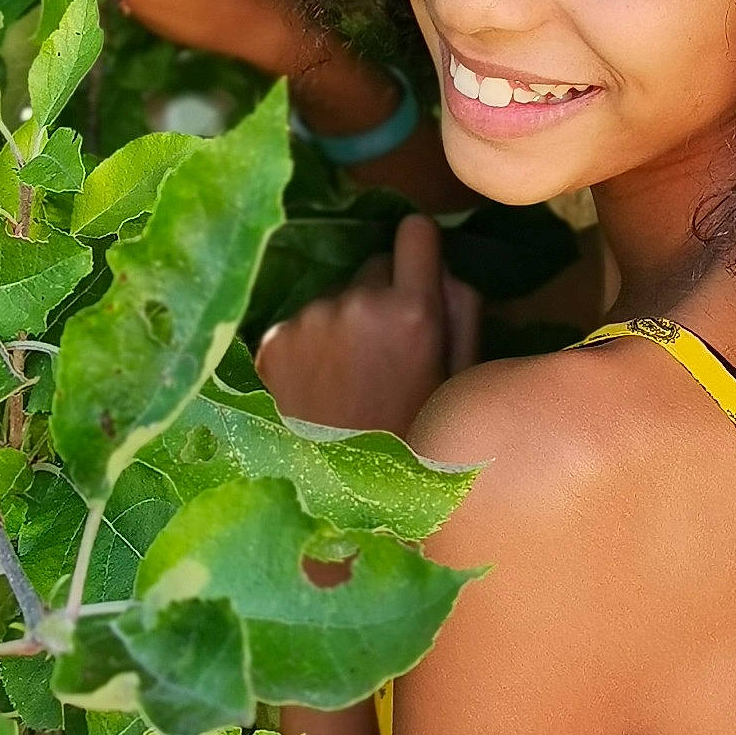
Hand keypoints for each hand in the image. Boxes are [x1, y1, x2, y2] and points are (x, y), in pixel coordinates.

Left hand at [254, 215, 482, 436]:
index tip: (417, 275)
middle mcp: (356, 302)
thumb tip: (445, 265)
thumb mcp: (459, 383)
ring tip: (348, 380)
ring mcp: (308, 319)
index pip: (416, 232)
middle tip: (385, 351)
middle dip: (383, 294)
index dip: (419, 252)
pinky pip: (301, 323)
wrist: (334, 502)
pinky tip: (316, 390)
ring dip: (345, 322)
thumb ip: (463, 313)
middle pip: (374, 265)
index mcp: (412, 311)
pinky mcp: (272, 339)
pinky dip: (310, 346)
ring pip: (337, 296)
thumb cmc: (413, 447)